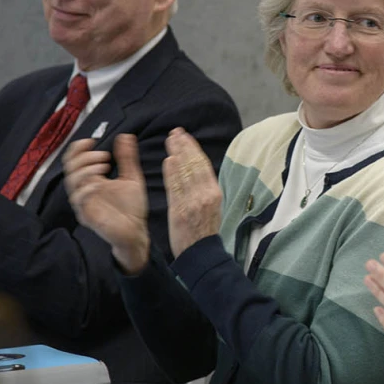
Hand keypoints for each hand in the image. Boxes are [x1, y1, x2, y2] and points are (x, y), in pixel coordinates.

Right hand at [64, 134, 150, 272]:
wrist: (137, 232)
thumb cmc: (132, 208)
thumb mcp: (132, 177)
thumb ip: (127, 158)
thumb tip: (126, 136)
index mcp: (92, 179)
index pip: (75, 159)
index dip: (79, 148)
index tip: (92, 140)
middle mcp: (84, 190)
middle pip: (70, 167)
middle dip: (84, 157)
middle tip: (104, 156)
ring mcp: (83, 203)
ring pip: (72, 182)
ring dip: (86, 169)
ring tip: (105, 165)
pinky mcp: (86, 215)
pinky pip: (79, 200)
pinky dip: (87, 188)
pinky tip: (100, 183)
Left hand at [162, 128, 222, 257]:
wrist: (200, 251)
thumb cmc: (204, 229)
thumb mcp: (211, 206)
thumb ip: (203, 188)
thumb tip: (194, 169)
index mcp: (215, 192)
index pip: (203, 164)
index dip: (193, 148)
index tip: (185, 136)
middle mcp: (205, 194)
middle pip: (193, 164)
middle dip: (184, 146)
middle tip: (175, 132)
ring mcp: (193, 201)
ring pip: (184, 172)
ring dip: (177, 153)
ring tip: (170, 140)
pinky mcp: (181, 210)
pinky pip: (176, 187)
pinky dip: (172, 172)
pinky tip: (168, 160)